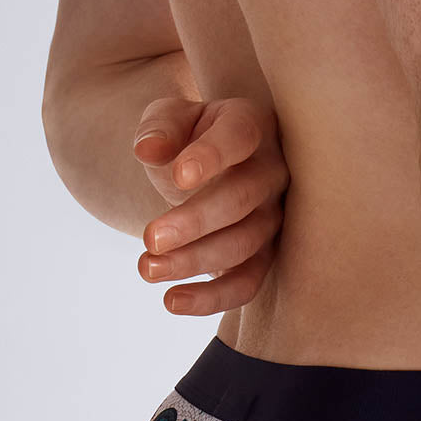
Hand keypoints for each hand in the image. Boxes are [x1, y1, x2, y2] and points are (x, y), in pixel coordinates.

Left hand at [132, 97, 289, 314]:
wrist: (214, 168)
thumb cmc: (192, 136)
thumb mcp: (171, 118)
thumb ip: (160, 127)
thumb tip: (147, 149)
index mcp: (251, 126)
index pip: (238, 137)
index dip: (211, 157)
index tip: (177, 177)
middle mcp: (272, 173)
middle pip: (241, 200)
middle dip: (195, 222)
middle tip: (150, 239)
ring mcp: (274, 219)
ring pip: (243, 246)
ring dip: (194, 262)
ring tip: (146, 269)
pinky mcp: (265, 257)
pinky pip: (247, 284)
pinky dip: (211, 299)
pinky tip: (171, 301)